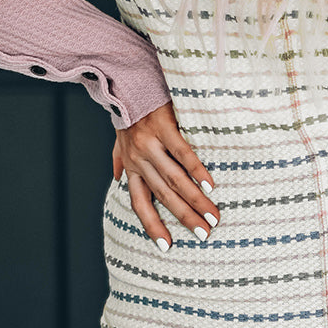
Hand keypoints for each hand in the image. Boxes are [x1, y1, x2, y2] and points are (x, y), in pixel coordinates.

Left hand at [111, 101, 218, 251]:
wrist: (128, 81)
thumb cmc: (129, 111)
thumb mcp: (118, 138)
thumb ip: (117, 159)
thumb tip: (115, 177)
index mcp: (131, 166)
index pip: (141, 203)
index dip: (152, 225)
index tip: (167, 247)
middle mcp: (139, 159)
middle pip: (163, 196)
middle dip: (184, 217)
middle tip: (204, 234)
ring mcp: (151, 144)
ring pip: (175, 179)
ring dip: (195, 200)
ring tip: (213, 215)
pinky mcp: (164, 127)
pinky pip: (182, 154)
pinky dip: (197, 171)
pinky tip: (210, 185)